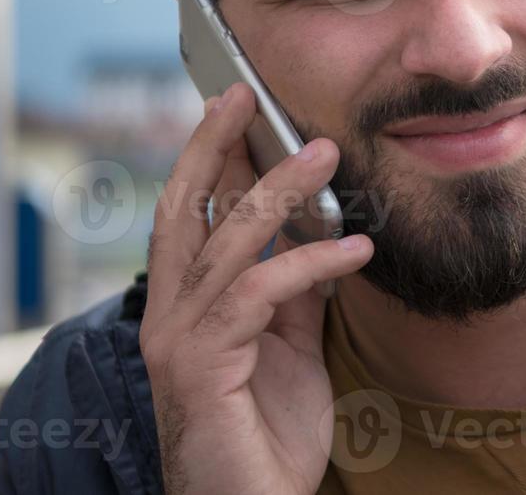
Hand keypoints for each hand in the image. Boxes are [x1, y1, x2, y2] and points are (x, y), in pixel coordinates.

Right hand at [139, 80, 373, 494]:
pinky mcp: (204, 367)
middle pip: (183, 209)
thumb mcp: (291, 344)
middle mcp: (169, 316)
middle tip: (245, 93)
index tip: (237, 104)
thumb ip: (296, 290)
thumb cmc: (270, 432)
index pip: (189, 213)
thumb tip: (322, 232)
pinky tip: (356, 248)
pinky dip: (310, 262)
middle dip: (213, 146)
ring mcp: (180, 341)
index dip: (209, 156)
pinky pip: (261, 293)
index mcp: (186, 305)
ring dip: (278, 190)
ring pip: (226, 242)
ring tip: (326, 152)